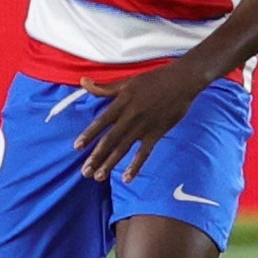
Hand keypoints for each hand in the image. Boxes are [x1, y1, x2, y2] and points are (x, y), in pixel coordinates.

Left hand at [71, 62, 205, 182]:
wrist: (180, 82)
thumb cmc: (152, 80)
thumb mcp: (126, 82)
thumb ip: (104, 87)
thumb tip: (82, 82)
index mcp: (121, 103)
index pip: (101, 122)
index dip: (89, 135)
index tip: (77, 147)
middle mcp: (130, 117)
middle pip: (110, 140)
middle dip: (96, 157)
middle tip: (85, 172)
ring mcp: (143, 127)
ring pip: (123, 148)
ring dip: (110, 164)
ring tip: (98, 177)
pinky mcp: (156, 134)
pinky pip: (144, 153)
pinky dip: (135, 166)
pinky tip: (126, 178)